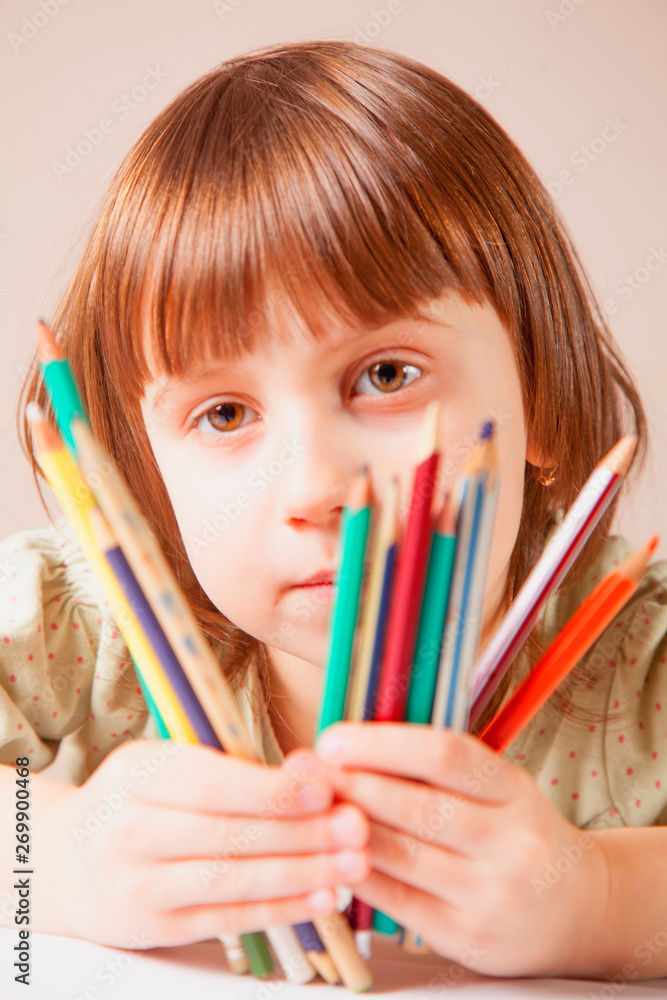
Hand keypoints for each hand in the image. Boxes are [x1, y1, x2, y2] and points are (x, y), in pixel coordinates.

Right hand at [30, 740, 369, 947]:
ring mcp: (139, 885)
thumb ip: (232, 767)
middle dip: (301, 833)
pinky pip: (229, 918)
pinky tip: (321, 897)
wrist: (68, 862)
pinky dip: (280, 909)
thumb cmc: (138, 800)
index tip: (325, 790)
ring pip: (233, 881)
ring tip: (353, 864)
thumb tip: (310, 771)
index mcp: (137, 775)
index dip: (272, 791)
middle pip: (228, 836)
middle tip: (357, 827)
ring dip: (301, 873)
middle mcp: (129, 831)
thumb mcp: (167, 764)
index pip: (212, 784)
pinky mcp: (156, 926)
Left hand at [295, 722, 609, 977]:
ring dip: (346, 829)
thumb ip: (439, 770)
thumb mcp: (499, 789)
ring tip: (308, 809)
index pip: (447, 755)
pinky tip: (329, 856)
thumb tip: (354, 742)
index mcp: (514, 790)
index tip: (334, 738)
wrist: (578, 910)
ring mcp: (492, 895)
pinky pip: (400, 902)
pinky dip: (359, 875)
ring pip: (403, 856)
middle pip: (418, 807)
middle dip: (353, 785)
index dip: (385, 744)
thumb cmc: (517, 833)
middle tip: (304, 771)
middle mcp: (510, 842)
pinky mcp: (470, 938)